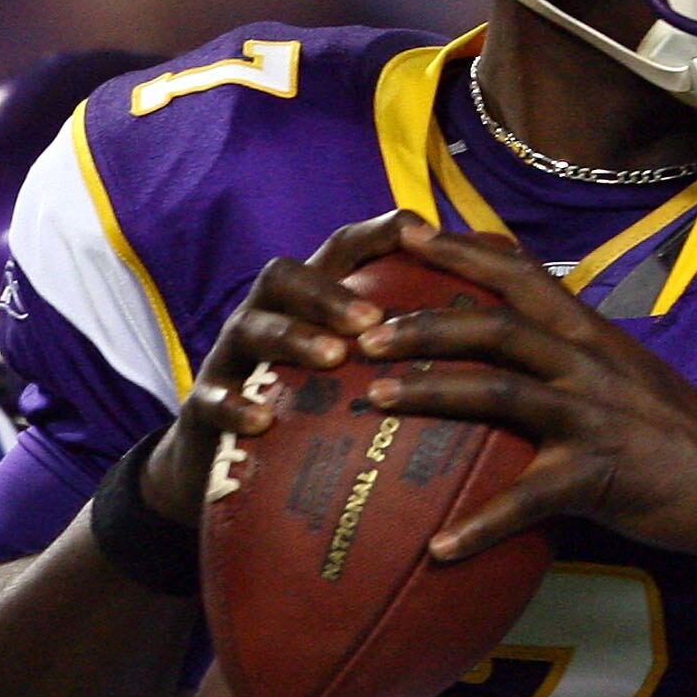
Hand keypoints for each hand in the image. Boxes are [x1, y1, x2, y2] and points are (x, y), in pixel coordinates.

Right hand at [137, 212, 415, 524]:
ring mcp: (231, 358)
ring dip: (292, 337)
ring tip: (332, 358)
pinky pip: (213, 398)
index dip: (376, 232)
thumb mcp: (353, 372)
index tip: (422, 230)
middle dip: (328, 290)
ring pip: (250, 328)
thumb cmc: (309, 411)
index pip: (339, 249)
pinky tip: (263, 421)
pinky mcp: (204, 406)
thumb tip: (493, 331)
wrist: (220, 466)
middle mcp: (265, 315)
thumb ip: (405, 348)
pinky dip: (236, 405)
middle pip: (285, 275)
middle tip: (372, 318)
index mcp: (306, 302)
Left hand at [355, 223, 696, 558]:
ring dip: (432, 392)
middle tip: (361, 330)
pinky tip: (438, 550)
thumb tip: (498, 350)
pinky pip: (527, 500)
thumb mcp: (620, 374)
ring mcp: (593, 416)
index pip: (520, 272)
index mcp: (588, 333)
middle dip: (424, 322)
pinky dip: (480, 526)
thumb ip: (564, 357)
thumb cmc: (671, 433)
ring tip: (375, 399)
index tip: (407, 229)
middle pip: (496, 325)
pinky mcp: (598, 475)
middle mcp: (587, 362)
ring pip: (501, 391)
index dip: (463, 247)